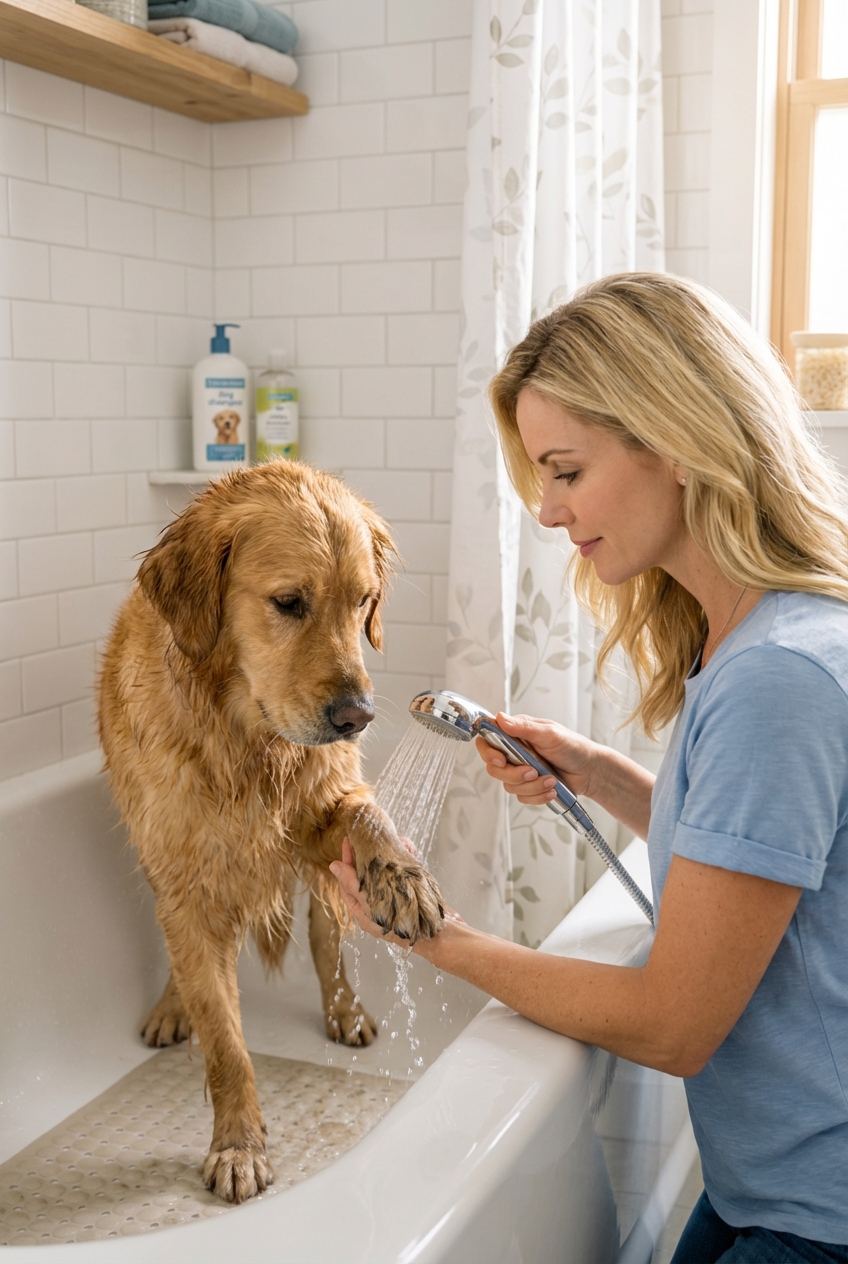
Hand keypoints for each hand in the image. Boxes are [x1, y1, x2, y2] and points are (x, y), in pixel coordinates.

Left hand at [330, 839, 461, 951]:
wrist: (440, 935)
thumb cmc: (402, 926)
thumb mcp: (372, 904)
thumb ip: (353, 884)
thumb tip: (334, 866)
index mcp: (364, 911)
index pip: (348, 883)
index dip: (345, 863)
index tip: (346, 842)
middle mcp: (378, 903)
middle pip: (366, 875)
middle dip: (365, 855)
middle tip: (363, 837)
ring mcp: (396, 896)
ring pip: (386, 870)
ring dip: (386, 854)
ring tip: (386, 838)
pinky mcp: (412, 890)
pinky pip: (405, 870)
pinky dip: (405, 856)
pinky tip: (405, 845)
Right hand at [476, 712, 596, 805]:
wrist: (591, 771)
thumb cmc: (573, 747)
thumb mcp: (549, 734)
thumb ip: (523, 727)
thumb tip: (500, 717)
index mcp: (516, 733)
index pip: (488, 739)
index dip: (488, 752)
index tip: (500, 760)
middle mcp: (515, 751)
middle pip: (494, 767)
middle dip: (513, 774)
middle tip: (532, 772)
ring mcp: (520, 769)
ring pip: (508, 785)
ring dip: (531, 786)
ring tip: (551, 780)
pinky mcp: (528, 786)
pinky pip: (521, 796)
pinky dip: (537, 796)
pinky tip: (552, 789)